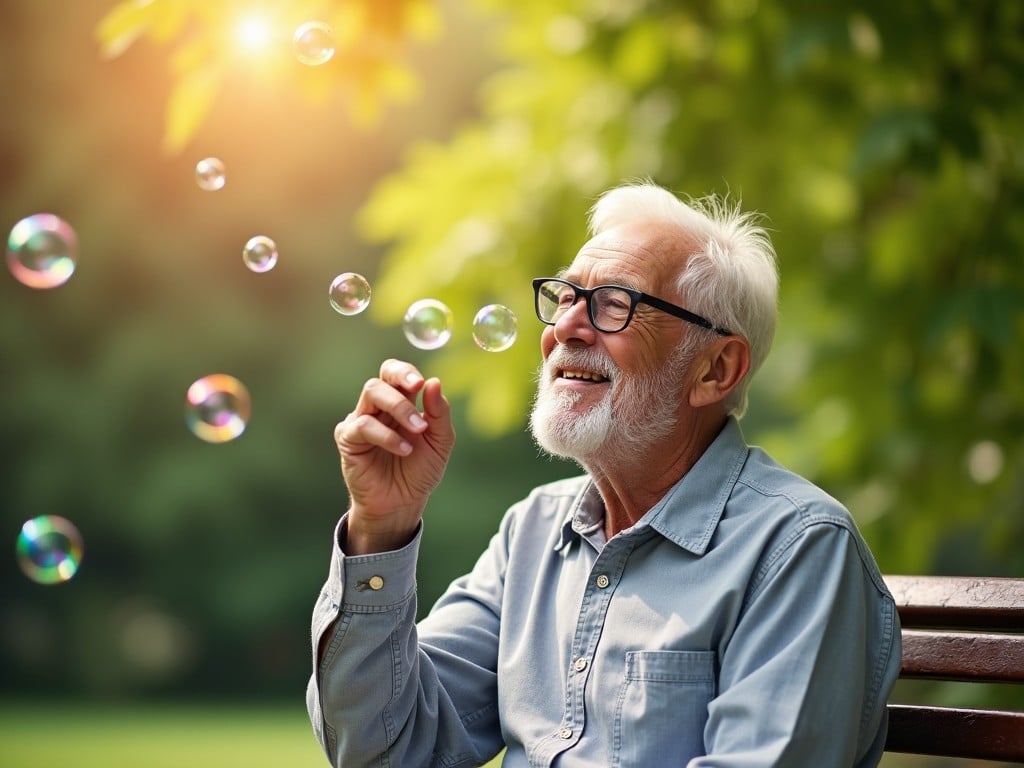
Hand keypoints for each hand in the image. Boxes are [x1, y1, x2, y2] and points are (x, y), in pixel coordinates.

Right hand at [334, 359, 454, 553]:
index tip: (421, 384)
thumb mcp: (440, 442)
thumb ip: (439, 413)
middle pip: (381, 379)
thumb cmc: (420, 471)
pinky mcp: (348, 440)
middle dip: (401, 383)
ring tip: (417, 431)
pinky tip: (403, 450)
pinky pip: (362, 425)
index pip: (396, 374)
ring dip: (398, 407)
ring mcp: (361, 421)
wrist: (403, 503)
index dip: (406, 372)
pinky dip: (386, 435)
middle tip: (418, 394)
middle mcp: (378, 409)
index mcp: (401, 403)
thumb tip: (434, 382)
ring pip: (370, 393)